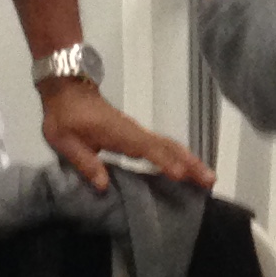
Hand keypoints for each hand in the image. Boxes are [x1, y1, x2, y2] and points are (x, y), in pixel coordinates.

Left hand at [38, 79, 213, 192]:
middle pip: (168, 146)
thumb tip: (103, 186)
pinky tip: (186, 169)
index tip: (181, 175)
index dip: (163, 162)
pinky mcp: (136, 135)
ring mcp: (137, 133)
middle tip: (210, 180)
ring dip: (189, 160)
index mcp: (119, 134)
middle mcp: (134, 132)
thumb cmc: (65, 116)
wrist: (67, 90)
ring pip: (169, 145)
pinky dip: (178, 156)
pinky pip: (162, 146)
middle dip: (190, 162)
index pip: (146, 149)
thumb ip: (84, 162)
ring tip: (207, 178)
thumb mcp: (65, 141)